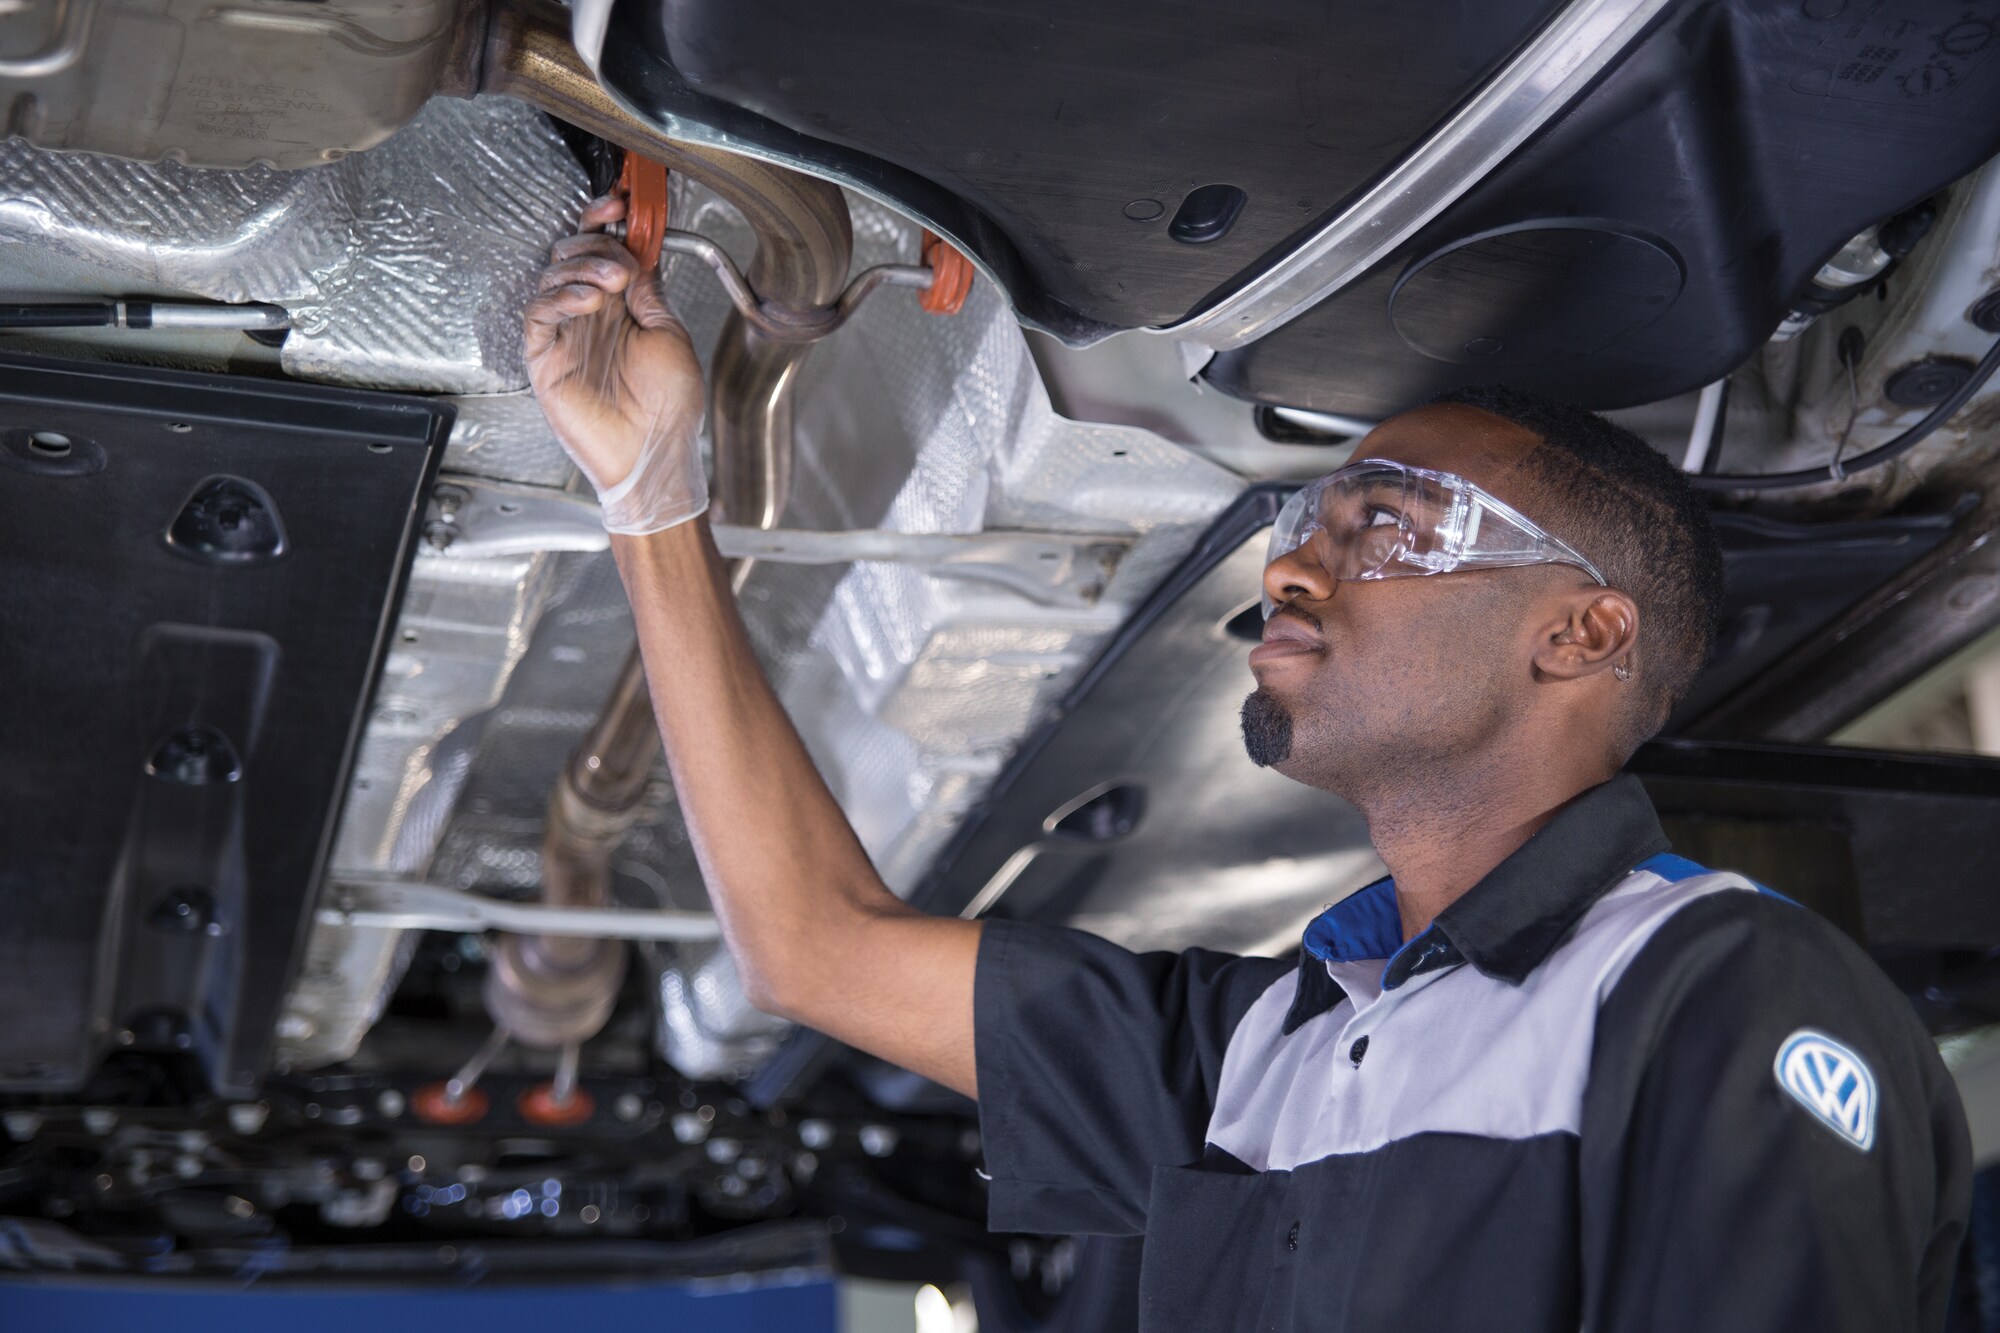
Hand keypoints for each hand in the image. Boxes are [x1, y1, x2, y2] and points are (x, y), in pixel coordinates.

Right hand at [523, 195, 708, 533]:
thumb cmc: (669, 409)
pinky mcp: (545, 357)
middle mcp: (592, 316)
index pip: (604, 250)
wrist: (654, 455)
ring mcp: (567, 335)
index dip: (606, 222)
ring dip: (583, 267)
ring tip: (613, 282)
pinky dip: (561, 296)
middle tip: (621, 259)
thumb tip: (638, 252)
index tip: (619, 202)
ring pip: (554, 275)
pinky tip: (589, 301)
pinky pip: (539, 312)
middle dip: (597, 243)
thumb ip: (649, 291)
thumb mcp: (670, 334)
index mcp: (624, 307)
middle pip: (574, 253)